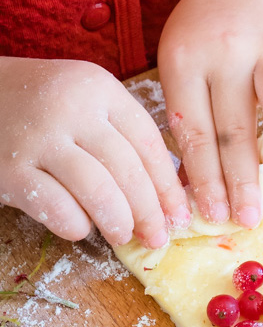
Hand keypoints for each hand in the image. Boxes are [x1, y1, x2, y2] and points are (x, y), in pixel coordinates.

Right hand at [0, 57, 187, 246]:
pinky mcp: (10, 170)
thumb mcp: (85, 100)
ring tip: (123, 236)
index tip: (181, 215)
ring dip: (119, 222)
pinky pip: (59, 210)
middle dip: (150, 212)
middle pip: (128, 170)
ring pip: (99, 192)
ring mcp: (38, 138)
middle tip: (158, 238)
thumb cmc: (42, 105)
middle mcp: (71, 108)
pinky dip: (77, 226)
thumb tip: (167, 194)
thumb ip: (122, 134)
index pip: (148, 142)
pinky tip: (82, 229)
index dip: (169, 186)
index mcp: (98, 88)